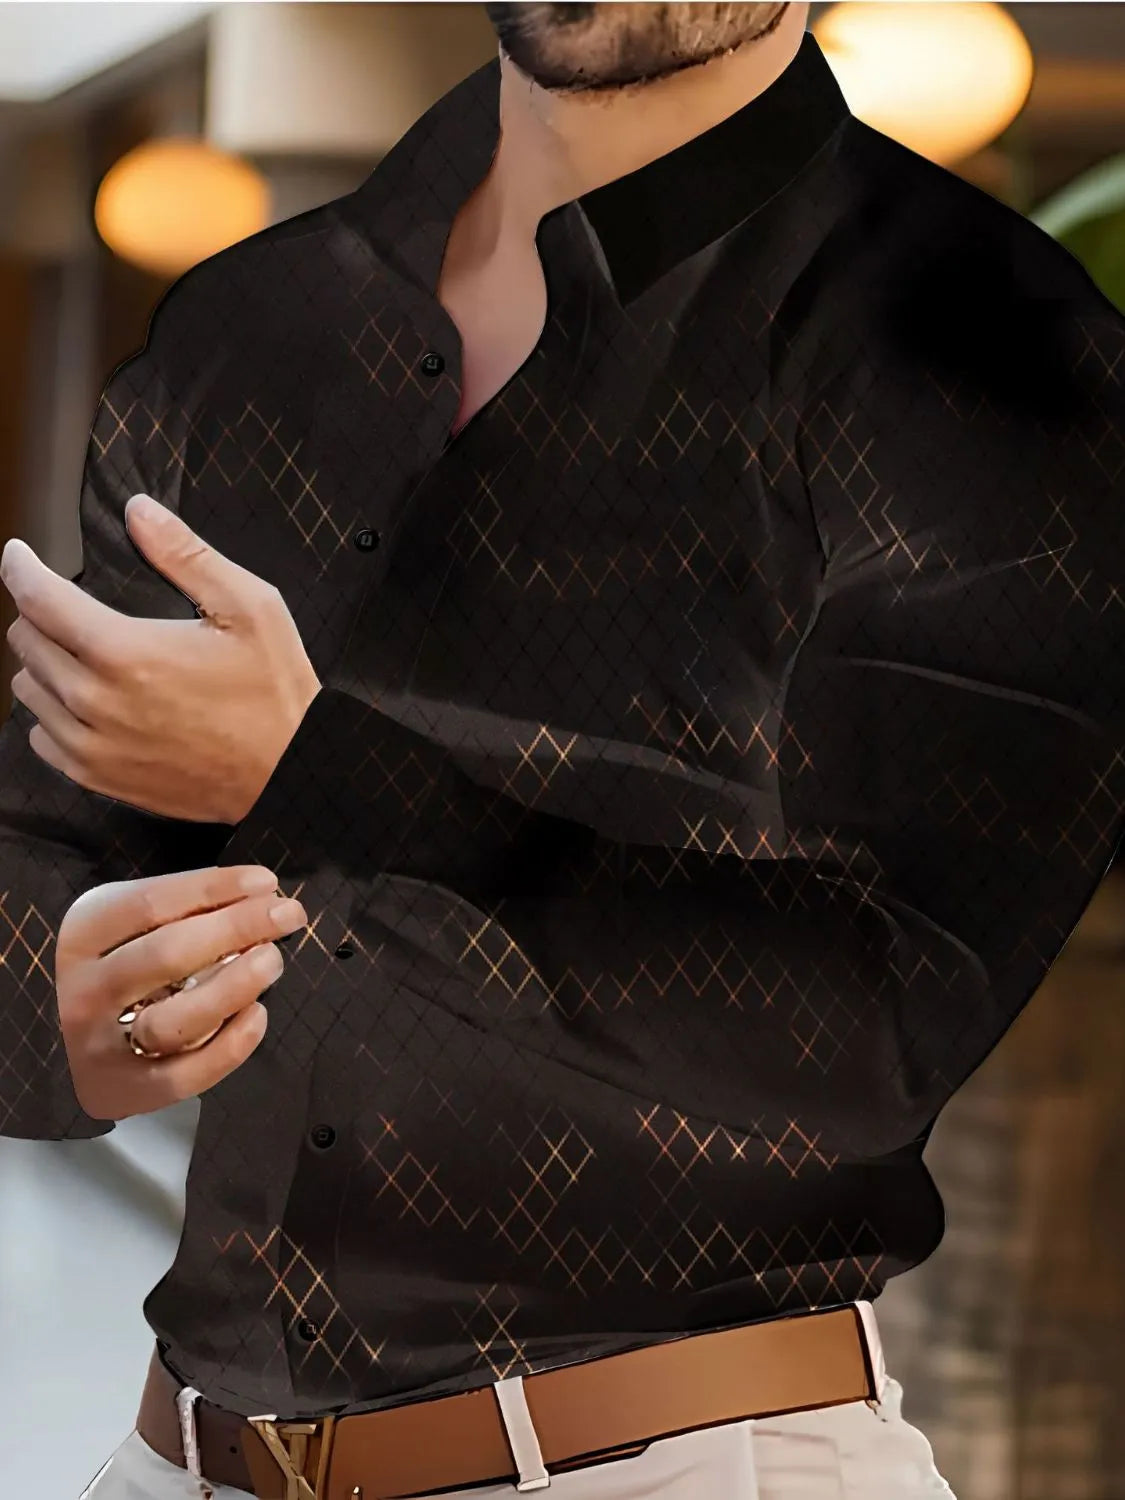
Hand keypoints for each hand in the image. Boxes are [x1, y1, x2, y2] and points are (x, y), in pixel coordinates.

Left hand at [0, 494, 320, 823]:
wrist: (291, 773)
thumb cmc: (274, 694)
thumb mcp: (250, 608)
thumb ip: (186, 555)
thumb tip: (139, 511)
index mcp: (127, 653)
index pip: (39, 598)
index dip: (21, 567)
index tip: (20, 555)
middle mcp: (97, 701)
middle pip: (27, 640)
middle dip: (41, 613)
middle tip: (72, 608)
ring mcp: (93, 745)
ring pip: (28, 688)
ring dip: (45, 663)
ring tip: (83, 655)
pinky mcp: (98, 778)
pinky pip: (41, 737)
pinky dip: (53, 713)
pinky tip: (88, 702)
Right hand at [57, 864, 307, 1120]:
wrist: (81, 1045)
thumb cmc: (125, 966)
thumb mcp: (135, 924)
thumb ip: (186, 908)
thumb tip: (260, 893)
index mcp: (84, 934)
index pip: (149, 904)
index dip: (212, 889)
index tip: (266, 882)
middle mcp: (86, 990)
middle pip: (165, 954)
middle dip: (236, 929)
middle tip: (288, 914)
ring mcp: (104, 1045)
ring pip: (173, 1020)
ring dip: (233, 987)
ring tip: (273, 960)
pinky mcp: (129, 1090)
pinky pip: (185, 1075)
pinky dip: (229, 1046)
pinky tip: (258, 1015)